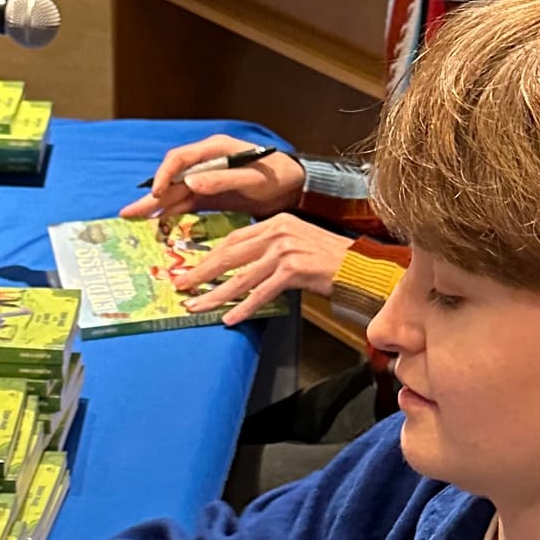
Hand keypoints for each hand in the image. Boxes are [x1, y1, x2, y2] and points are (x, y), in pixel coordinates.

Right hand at [119, 137, 305, 223]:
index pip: (179, 160)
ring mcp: (208, 181)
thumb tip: (191, 183)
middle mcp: (206, 163)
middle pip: (172, 180)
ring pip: (176, 194)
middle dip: (151, 197)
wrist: (296, 186)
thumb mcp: (254, 178)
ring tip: (136, 222)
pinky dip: (174, 216)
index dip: (164, 176)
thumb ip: (224, 180)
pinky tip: (161, 228)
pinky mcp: (212, 196)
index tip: (156, 195)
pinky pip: (188, 206)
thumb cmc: (278, 175)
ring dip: (157, 209)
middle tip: (128, 213)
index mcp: (214, 150)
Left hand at [176, 212, 350, 323]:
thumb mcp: (296, 243)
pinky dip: (244, 307)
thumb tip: (241, 266)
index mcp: (276, 221)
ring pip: (241, 276)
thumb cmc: (329, 260)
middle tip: (179, 286)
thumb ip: (270, 248)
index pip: (233, 238)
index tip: (191, 269)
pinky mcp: (294, 270)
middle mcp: (278, 231)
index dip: (209, 256)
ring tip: (196, 306)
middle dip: (201, 273)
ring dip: (215, 294)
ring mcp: (285, 250)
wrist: (360, 268)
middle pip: (230, 255)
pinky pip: (261, 293)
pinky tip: (230, 318)